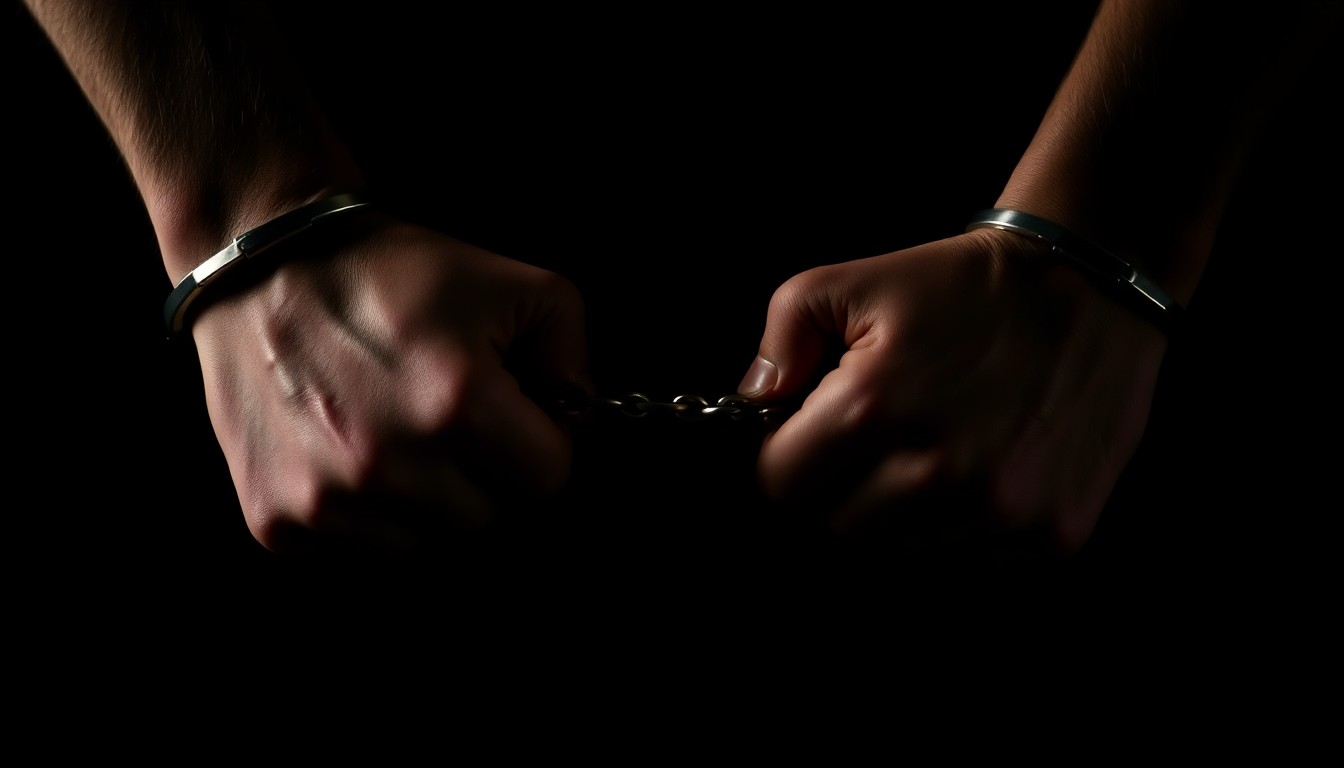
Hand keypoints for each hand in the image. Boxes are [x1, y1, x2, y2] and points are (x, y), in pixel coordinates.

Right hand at [191, 212, 588, 554]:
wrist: (260, 265)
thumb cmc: (391, 271)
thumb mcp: (511, 281)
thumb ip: (570, 351)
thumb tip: (579, 415)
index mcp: (458, 404)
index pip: (548, 478)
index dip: (540, 440)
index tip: (511, 412)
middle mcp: (390, 463)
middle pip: (487, 517)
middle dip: (480, 470)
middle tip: (443, 413)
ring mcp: (327, 499)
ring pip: (423, 543)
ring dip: (422, 498)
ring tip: (391, 427)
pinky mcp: (276, 520)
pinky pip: (354, 547)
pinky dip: (358, 510)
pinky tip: (342, 445)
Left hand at [737, 228, 1167, 555]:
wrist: (1092, 286)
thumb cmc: (961, 284)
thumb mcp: (851, 282)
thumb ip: (780, 340)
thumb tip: (752, 403)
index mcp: (873, 410)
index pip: (780, 486)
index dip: (788, 457)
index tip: (812, 435)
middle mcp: (935, 475)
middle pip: (838, 526)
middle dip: (844, 485)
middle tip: (883, 434)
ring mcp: (998, 514)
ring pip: (904, 549)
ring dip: (906, 509)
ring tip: (939, 443)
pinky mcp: (1050, 536)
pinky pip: (972, 558)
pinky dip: (968, 525)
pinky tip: (988, 464)